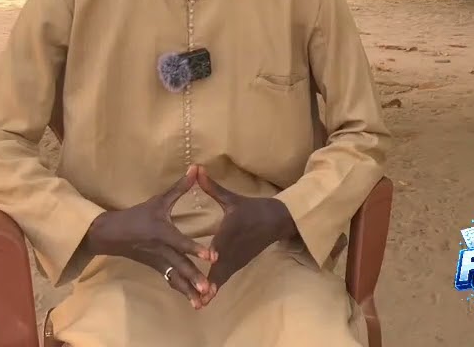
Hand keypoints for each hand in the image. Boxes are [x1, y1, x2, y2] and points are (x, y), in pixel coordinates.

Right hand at [83, 165, 215, 308]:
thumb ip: (180, 187)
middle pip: (180, 266)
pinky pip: (171, 281)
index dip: (196, 249)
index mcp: (162, 234)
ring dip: (189, 290)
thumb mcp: (158, 200)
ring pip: (176, 278)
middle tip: (208, 287)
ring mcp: (158, 262)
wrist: (111, 234)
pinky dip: (182, 290)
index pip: (181, 243)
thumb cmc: (137, 215)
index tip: (212, 257)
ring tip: (203, 302)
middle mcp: (160, 251)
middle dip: (194, 277)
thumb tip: (197, 168)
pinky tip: (194, 300)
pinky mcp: (157, 268)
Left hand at [196, 166, 296, 290]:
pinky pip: (225, 277)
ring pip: (223, 276)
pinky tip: (205, 299)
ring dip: (211, 289)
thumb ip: (212, 188)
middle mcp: (235, 248)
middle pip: (221, 267)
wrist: (277, 220)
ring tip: (199, 304)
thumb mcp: (232, 198)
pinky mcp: (239, 264)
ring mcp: (238, 258)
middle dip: (210, 282)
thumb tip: (196, 169)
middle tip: (199, 298)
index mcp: (232, 231)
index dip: (217, 252)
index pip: (223, 243)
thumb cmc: (253, 209)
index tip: (211, 259)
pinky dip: (216, 287)